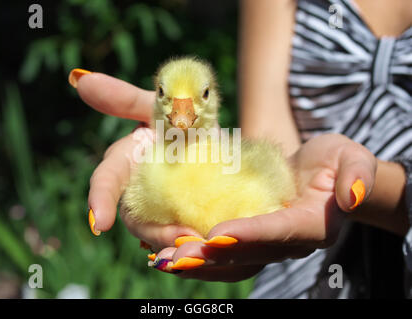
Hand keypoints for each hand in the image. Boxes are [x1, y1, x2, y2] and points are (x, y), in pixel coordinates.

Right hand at [73, 71, 202, 250]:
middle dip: (154, 231)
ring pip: (158, 233)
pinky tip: (211, 244)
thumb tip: (80, 78)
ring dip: (175, 242)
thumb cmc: (181, 114)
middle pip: (135, 218)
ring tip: (203, 242)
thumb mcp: (159, 104)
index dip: (100, 201)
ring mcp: (159, 206)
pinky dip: (193, 241)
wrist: (213, 132)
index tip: (98, 225)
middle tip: (185, 237)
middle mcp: (137, 188)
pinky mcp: (181, 217)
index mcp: (126, 161)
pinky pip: (182, 235)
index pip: (107, 181)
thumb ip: (124, 98)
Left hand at [153, 133, 376, 281]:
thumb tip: (351, 197)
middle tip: (174, 257)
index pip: (280, 231)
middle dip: (211, 257)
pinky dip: (197, 254)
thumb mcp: (352, 158)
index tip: (216, 234)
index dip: (250, 235)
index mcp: (313, 224)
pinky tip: (167, 251)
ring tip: (162, 260)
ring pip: (231, 262)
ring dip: (196, 263)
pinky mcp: (251, 240)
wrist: (322, 174)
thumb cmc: (336, 161)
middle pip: (248, 254)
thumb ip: (357, 175)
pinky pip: (223, 253)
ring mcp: (268, 245)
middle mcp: (289, 243)